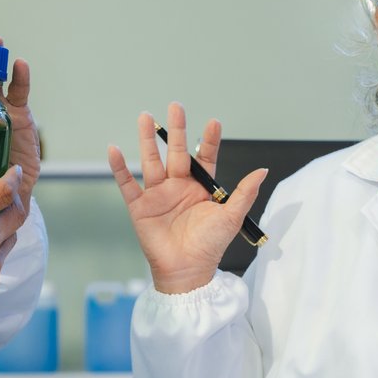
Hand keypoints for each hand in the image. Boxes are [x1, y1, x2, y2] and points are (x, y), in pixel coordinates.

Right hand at [107, 102, 268, 294]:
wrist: (186, 271)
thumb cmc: (209, 246)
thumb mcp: (231, 217)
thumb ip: (244, 193)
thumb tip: (263, 170)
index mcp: (200, 188)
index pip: (205, 158)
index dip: (209, 141)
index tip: (214, 122)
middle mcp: (178, 187)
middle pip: (177, 153)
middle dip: (177, 130)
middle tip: (176, 107)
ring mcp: (158, 195)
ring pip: (152, 161)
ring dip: (148, 140)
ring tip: (146, 117)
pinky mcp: (140, 207)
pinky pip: (127, 184)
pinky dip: (119, 168)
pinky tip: (114, 150)